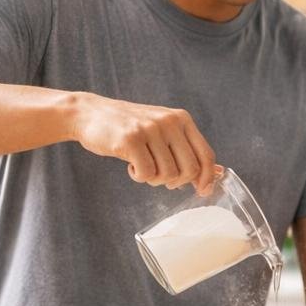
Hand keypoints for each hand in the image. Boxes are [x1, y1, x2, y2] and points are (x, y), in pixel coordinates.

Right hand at [72, 93, 218, 195]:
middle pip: (189, 169)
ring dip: (154, 179)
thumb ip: (185, 148)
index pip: (206, 154)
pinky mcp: (131, 140)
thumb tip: (215, 173)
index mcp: (181, 119)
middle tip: (160, 177)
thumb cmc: (129, 127)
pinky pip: (146, 174)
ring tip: (141, 166)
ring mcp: (150, 129)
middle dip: (176, 181)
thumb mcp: (161, 130)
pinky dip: (139, 177)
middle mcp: (169, 121)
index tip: (201, 191)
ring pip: (167, 174)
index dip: (206, 178)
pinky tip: (131, 166)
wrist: (90, 113)